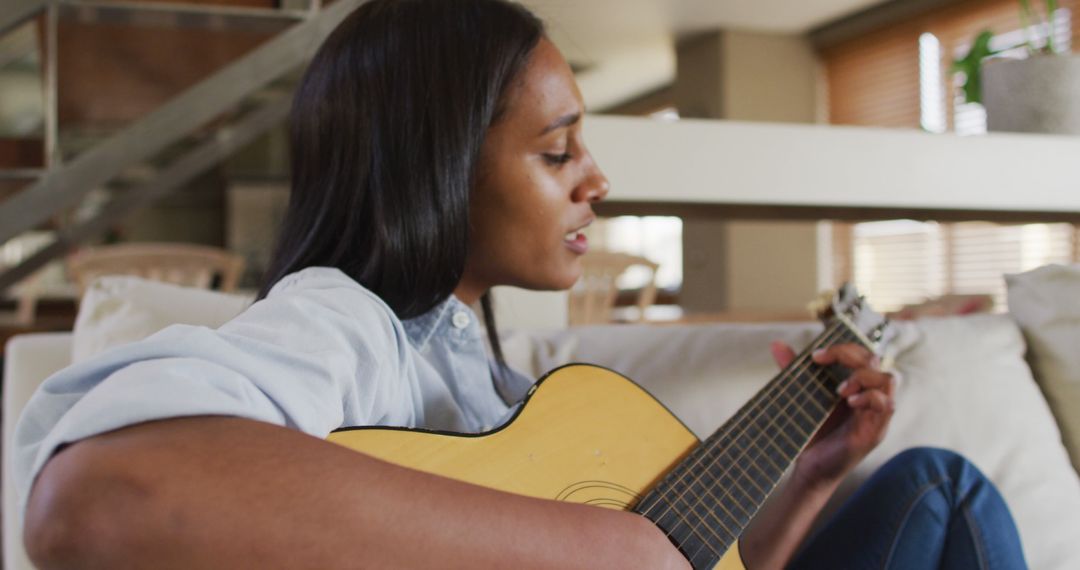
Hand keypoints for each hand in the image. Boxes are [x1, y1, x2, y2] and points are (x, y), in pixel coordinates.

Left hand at [769, 342, 895, 487]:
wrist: (810, 468)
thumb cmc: (811, 433)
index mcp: (856, 386)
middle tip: (824, 363)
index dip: (843, 348)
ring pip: (889, 379)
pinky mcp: (876, 431)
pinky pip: (887, 405)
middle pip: (876, 360)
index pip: (862, 354)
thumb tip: (776, 344)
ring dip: (863, 377)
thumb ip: (795, 372)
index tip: (815, 356)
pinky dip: (870, 398)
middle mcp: (869, 397)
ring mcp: (875, 414)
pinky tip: (849, 402)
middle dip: (851, 355)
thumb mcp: (803, 398)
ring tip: (839, 390)